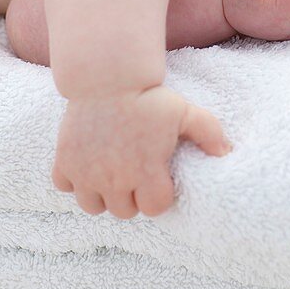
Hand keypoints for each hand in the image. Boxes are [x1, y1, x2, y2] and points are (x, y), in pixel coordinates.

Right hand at [51, 86, 230, 217]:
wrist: (107, 76)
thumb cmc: (148, 95)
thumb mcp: (184, 111)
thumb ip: (208, 132)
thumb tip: (225, 152)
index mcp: (146, 171)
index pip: (155, 208)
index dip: (159, 195)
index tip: (158, 178)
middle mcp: (115, 178)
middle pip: (124, 212)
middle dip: (132, 197)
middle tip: (135, 175)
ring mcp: (87, 172)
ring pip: (93, 207)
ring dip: (103, 196)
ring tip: (110, 176)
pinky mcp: (65, 160)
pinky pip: (64, 187)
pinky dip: (73, 180)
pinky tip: (87, 164)